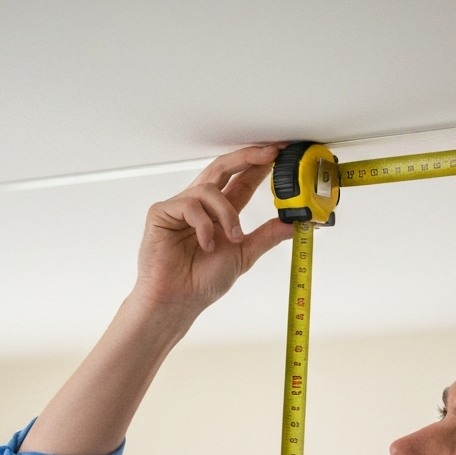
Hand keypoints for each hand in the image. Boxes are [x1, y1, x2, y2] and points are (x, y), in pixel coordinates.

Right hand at [129, 144, 292, 325]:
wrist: (177, 301)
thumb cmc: (200, 281)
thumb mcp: (244, 255)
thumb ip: (267, 236)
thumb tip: (294, 224)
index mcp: (219, 214)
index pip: (241, 180)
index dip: (258, 165)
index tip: (279, 154)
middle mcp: (201, 206)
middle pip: (223, 167)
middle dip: (247, 157)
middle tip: (270, 154)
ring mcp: (180, 208)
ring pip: (209, 189)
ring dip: (227, 213)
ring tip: (232, 238)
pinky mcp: (161, 213)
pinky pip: (189, 205)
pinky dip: (204, 225)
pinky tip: (206, 244)